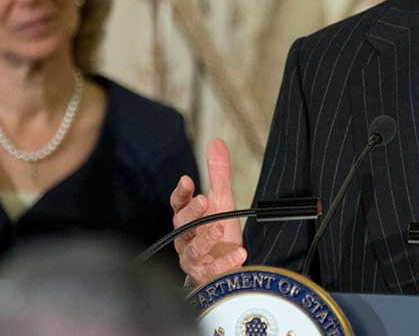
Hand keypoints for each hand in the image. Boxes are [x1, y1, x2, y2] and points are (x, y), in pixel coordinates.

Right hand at [170, 138, 246, 284]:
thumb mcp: (221, 200)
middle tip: (203, 200)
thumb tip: (215, 143)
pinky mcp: (206, 274)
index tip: (187, 180)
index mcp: (187, 217)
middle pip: (182, 224)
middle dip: (192, 212)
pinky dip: (226, 261)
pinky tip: (239, 252)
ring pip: (193, 248)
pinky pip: (213, 268)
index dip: (181, 193)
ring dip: (206, 238)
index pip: (178, 203)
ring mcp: (194, 257)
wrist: (223, 266)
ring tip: (219, 228)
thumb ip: (217, 174)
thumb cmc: (218, 232)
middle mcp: (186, 237)